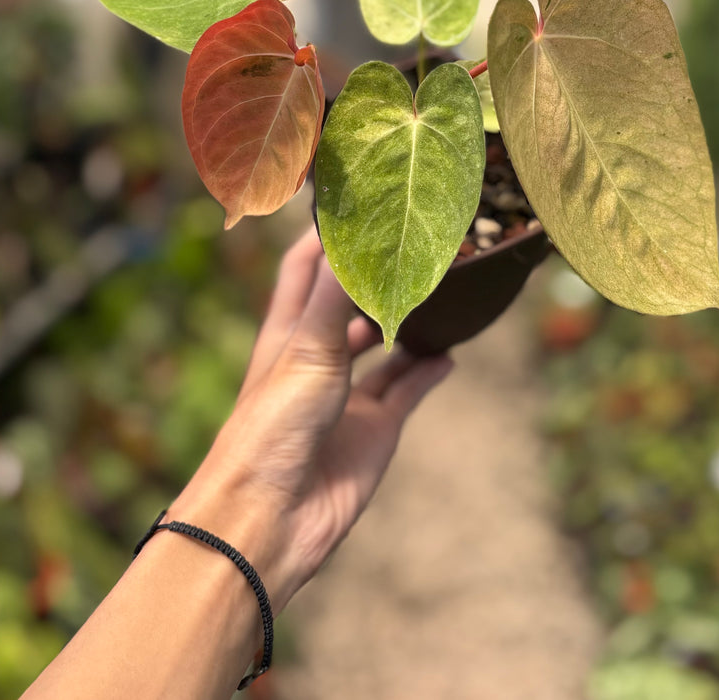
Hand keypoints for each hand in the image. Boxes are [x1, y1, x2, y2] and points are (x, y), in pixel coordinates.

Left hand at [167, 227, 452, 611]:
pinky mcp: (374, 430)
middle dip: (377, 275)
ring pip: (383, 346)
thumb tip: (358, 236)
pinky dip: (427, 371)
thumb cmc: (270, 428)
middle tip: (416, 242)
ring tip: (442, 291)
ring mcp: (347, 395)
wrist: (269, 522)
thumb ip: (336, 295)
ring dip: (406, 322)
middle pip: (349, 302)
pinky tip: (450, 354)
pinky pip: (407, 391)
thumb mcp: (305, 349)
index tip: (359, 197)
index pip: (306, 266)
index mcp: (288, 331)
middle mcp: (318, 356)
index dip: (326, 233)